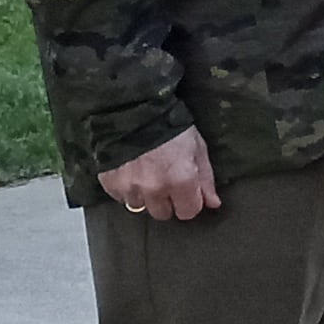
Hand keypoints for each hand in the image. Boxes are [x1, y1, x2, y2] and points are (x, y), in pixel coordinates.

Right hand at [100, 127, 220, 222]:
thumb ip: (205, 179)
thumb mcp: (197, 148)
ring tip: (145, 173)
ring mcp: (131, 188)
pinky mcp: (111, 184)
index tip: (185, 192)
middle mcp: (156, 190)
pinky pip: (120, 197)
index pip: (188, 212)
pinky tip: (129, 170)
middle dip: (165, 201)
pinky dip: (125, 188)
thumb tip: (212, 203)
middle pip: (163, 214)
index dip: (188, 202)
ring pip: (140, 206)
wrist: (133, 110)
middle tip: (163, 180)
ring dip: (144, 195)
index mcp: (181, 181)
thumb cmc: (171, 126)